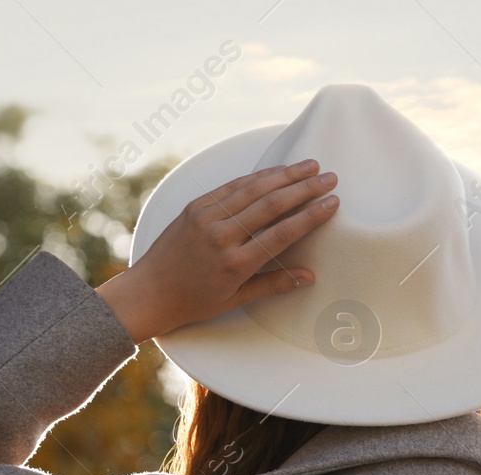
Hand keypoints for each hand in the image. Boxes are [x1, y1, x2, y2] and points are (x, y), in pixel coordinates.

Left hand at [96, 159, 339, 343]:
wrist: (148, 292)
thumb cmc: (192, 301)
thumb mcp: (234, 300)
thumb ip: (272, 285)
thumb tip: (309, 276)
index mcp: (235, 264)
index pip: (282, 233)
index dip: (311, 216)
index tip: (332, 203)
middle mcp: (221, 236)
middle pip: (272, 204)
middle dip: (305, 188)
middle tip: (331, 178)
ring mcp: (206, 218)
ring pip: (253, 189)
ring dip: (284, 175)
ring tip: (310, 166)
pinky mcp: (195, 206)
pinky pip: (232, 186)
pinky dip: (256, 177)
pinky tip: (276, 171)